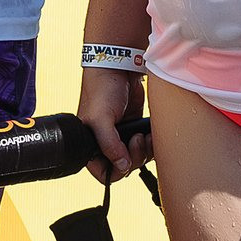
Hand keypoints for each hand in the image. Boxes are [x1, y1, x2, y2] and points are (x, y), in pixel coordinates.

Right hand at [77, 66, 150, 182]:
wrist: (118, 68)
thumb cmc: (102, 91)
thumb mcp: (100, 119)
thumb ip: (109, 144)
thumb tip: (122, 166)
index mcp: (90, 145)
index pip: (102, 172)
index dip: (115, 171)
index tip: (124, 159)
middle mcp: (105, 144)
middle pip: (123, 168)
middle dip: (134, 158)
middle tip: (137, 140)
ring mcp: (121, 138)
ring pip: (137, 159)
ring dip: (144, 152)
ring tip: (145, 135)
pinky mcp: (135, 129)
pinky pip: (146, 147)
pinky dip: (151, 144)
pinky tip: (151, 133)